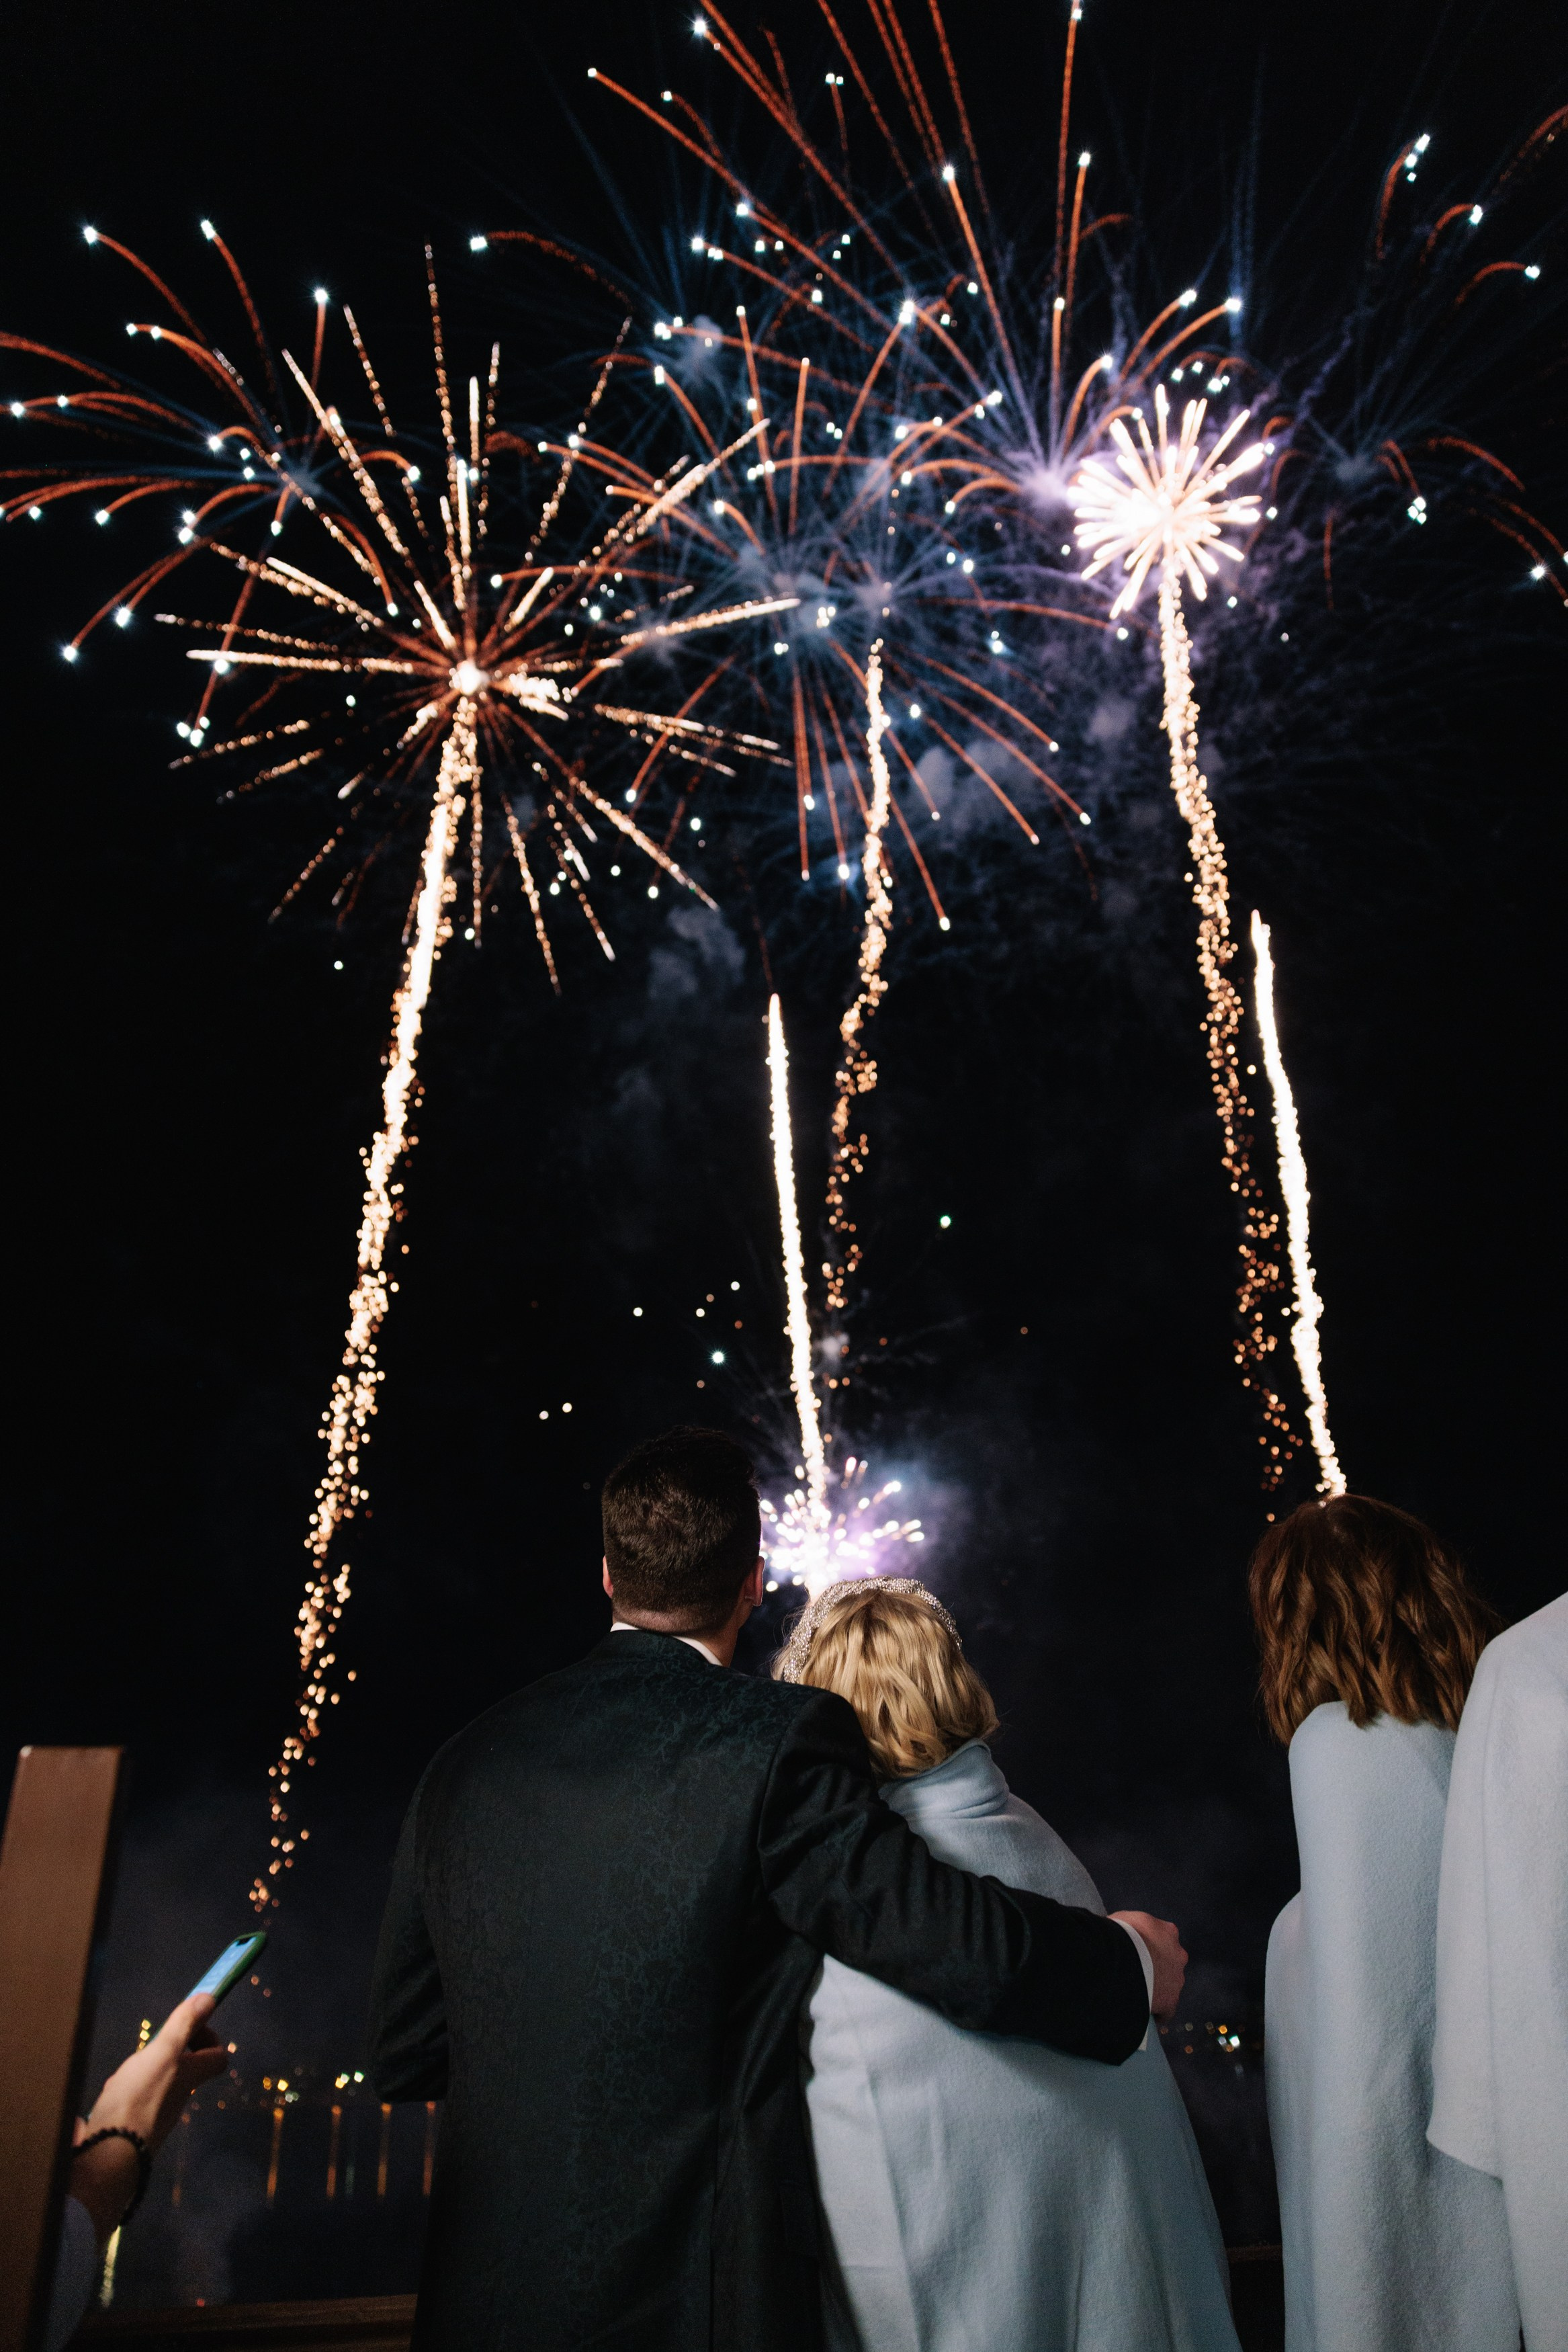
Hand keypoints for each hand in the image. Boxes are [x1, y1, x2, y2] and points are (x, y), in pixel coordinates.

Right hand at [69, 1994, 228, 2240]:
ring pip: (155, 2086)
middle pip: (184, 2070)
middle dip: (167, 2052)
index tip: (190, 2025)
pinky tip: (105, 2099)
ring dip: (141, 2073)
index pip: (217, 2058)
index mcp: (189, 2079)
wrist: (106, 2158)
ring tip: (122, 2074)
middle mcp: (177, 2100)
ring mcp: (154, 2118)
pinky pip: (130, 2105)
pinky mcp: (131, 2131)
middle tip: (149, 2048)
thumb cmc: (136, 2102)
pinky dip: (121, 2095)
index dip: (209, 2038)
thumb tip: (209, 1998)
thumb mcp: (162, 2054)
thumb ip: (183, 2027)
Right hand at [1110, 1911, 1186, 2018]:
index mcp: (1168, 1932)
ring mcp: (1176, 1978)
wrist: (1122, 1957)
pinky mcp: (1170, 2000)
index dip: (1150, 1946)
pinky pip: (1167, 2009)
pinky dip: (1158, 2012)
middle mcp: (1178, 1954)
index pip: (1163, 1939)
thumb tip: (1122, 1933)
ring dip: (1157, 1988)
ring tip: (1136, 1993)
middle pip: (1169, 1962)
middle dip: (1156, 1967)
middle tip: (1136, 1973)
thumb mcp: (1124, 1919)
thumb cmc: (1119, 1933)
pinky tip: (1145, 2014)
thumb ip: (1132, 1927)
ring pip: (1169, 1985)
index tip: (1138, 1952)